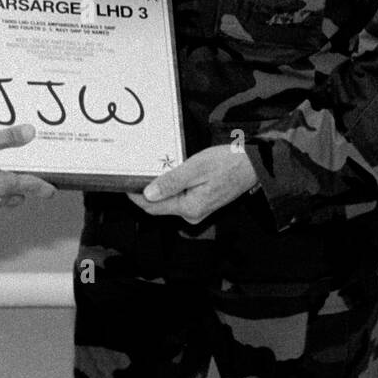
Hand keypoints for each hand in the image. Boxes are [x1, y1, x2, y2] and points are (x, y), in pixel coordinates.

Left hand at [127, 145, 257, 224]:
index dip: (135, 196)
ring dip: (158, 189)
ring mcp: (198, 210)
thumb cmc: (227, 163)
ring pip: (169, 202)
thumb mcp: (196, 168)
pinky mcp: (202, 203)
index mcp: (189, 207)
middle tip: (134, 173)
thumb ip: (171, 182)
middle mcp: (192, 214)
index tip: (123, 182)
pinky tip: (168, 174)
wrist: (253, 165)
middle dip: (144, 192)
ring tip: (148, 172)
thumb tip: (148, 195)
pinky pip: (179, 198)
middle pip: (159, 206)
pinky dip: (170, 188)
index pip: (152, 207)